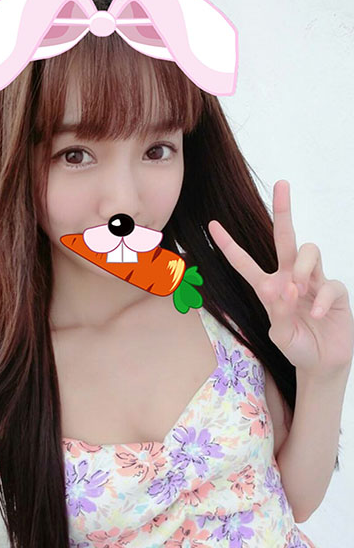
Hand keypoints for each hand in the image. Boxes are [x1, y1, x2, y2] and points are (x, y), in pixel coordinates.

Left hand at [208, 180, 353, 378]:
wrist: (322, 363)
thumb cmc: (296, 346)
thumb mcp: (280, 334)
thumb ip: (279, 312)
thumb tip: (287, 287)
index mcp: (269, 286)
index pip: (245, 262)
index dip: (228, 244)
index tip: (213, 224)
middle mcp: (291, 277)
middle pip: (286, 236)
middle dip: (283, 210)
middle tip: (282, 183)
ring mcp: (314, 281)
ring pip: (308, 251)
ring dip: (302, 267)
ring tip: (299, 290)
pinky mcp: (334, 290)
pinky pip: (328, 283)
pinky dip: (320, 299)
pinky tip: (315, 315)